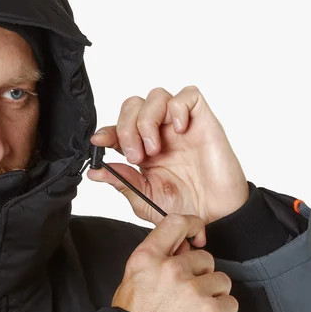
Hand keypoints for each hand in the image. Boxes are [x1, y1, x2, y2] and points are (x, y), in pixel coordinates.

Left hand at [87, 86, 248, 225]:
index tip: (99, 142)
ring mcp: (180, 125)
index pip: (118, 128)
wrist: (216, 216)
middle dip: (126, 127)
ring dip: (147, 120)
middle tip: (136, 156)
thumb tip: (94, 171)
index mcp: (142, 150)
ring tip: (155, 149)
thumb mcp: (144, 199)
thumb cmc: (185, 208)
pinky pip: (188, 95)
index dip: (106, 131)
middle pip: (133, 105)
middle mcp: (160, 133)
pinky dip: (178, 108)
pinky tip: (180, 131)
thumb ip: (122, 182)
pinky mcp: (202, 120)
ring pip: (156, 96)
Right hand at [112, 214, 237, 311]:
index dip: (192, 226)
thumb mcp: (132, 284)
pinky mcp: (211, 310)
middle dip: (202, 277)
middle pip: (205, 258)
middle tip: (187, 300)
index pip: (175, 224)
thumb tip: (183, 248)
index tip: (198, 235)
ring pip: (221, 281)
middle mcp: (171, 269)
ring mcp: (193, 289)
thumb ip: (157, 262)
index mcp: (147, 260)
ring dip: (213, 297)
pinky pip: (230, 303)